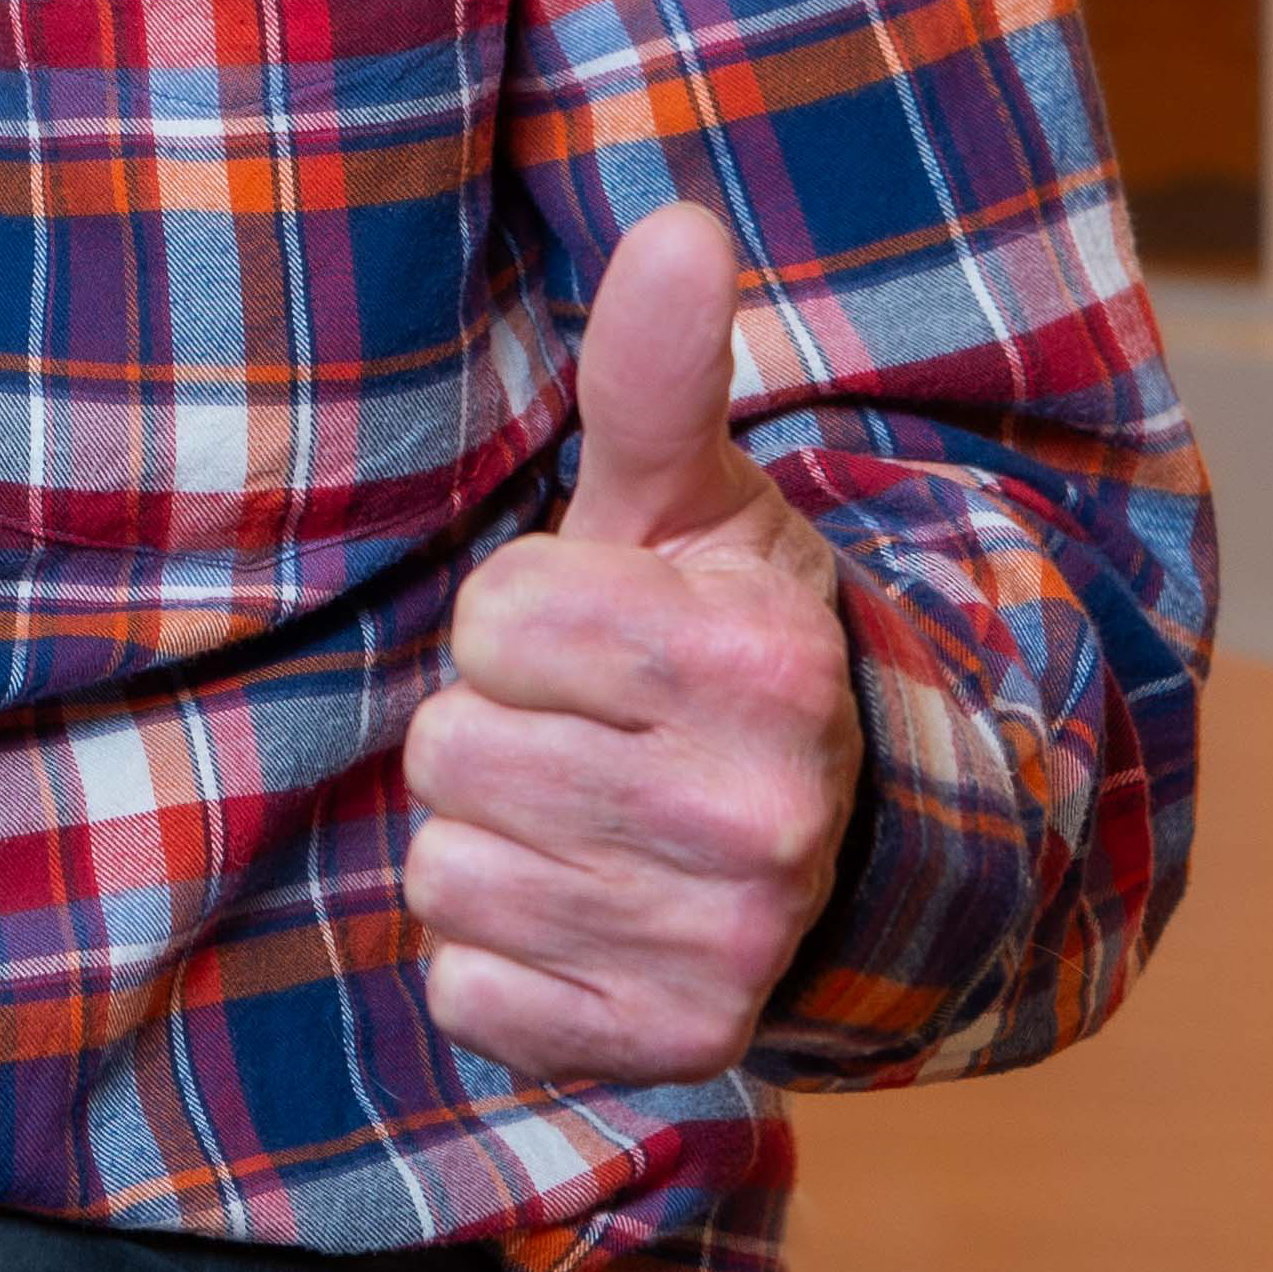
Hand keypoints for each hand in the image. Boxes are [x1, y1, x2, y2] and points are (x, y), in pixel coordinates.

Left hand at [405, 207, 861, 1086]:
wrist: (825, 834)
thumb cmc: (708, 637)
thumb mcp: (690, 502)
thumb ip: (659, 375)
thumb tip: (678, 226)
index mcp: (763, 664)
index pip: (500, 617)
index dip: (518, 617)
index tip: (590, 634)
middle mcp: (761, 817)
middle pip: (455, 746)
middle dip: (495, 728)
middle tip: (585, 734)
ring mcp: (719, 947)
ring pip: (447, 865)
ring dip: (491, 836)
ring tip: (586, 818)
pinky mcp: (665, 1045)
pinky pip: (465, 985)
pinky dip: (496, 952)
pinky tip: (579, 912)